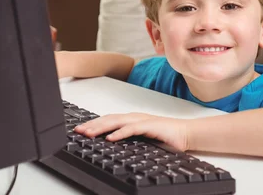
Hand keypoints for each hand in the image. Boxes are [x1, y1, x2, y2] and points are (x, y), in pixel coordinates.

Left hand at [75, 113, 189, 150]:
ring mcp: (141, 120)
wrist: (185, 134)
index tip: (80, 131)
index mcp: (131, 120)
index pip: (108, 120)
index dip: (93, 124)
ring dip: (101, 128)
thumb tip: (111, 145)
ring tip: (89, 134)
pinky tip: (110, 138)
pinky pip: (131, 129)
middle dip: (92, 125)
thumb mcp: (142, 139)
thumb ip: (129, 139)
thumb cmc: (165, 137)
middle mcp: (134, 117)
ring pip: (116, 122)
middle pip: (108, 119)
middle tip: (78, 131)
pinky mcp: (149, 126)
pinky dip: (120, 133)